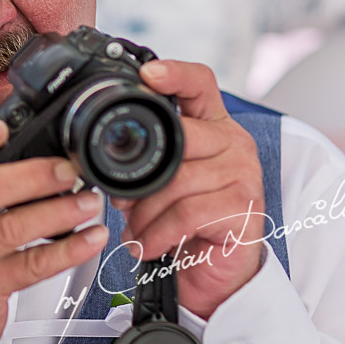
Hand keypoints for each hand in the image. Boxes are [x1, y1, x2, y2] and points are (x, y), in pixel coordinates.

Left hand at [111, 60, 265, 319]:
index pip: (201, 84)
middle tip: (121, 200)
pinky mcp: (244, 208)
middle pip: (179, 138)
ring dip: (144, 213)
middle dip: (139, 176)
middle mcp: (233, 142)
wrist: (216, 269)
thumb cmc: (187, 220)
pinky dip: (156, 233)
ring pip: (176, 182)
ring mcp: (243, 174)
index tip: (148, 74)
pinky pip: (186, 214)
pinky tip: (147, 244)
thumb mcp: (163, 180)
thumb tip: (100, 159)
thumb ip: (147, 158)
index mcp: (212, 124)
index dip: (176, 74)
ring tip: (136, 229)